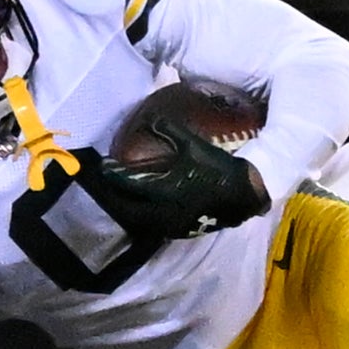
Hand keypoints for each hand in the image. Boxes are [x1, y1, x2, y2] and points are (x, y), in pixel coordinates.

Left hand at [79, 130, 270, 241]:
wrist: (245, 194)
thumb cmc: (219, 169)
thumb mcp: (195, 147)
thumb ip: (172, 132)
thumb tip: (152, 118)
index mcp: (163, 191)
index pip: (128, 185)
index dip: (112, 175)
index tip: (103, 166)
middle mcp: (162, 212)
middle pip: (126, 209)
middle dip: (112, 197)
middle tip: (107, 184)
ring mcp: (171, 225)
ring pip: (137, 220)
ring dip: (126, 208)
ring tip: (121, 196)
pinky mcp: (180, 230)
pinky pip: (152, 226)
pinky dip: (142, 216)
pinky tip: (145, 207)